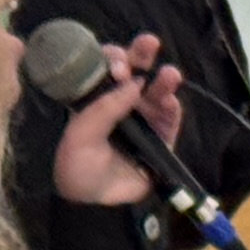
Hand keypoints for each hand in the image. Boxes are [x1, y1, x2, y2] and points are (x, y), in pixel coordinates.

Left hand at [50, 31, 188, 208]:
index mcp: (93, 97)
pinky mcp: (161, 133)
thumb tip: (132, 83)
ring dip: (162, 75)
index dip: (111, 59)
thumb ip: (102, 109)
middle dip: (139, 53)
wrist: (96, 206)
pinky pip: (170, 113)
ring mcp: (142, 116)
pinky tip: (170, 96)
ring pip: (155, 86)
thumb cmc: (78, 169)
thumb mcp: (79, 136)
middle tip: (147, 44)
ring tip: (168, 74)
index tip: (115, 66)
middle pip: (132, 68)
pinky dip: (171, 101)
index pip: (103, 67)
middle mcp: (119, 101)